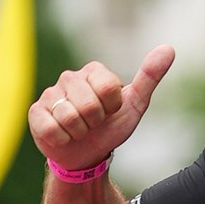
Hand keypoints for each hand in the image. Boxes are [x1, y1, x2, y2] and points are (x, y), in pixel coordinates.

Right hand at [31, 48, 174, 177]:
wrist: (86, 154)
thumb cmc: (111, 127)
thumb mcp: (135, 105)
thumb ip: (150, 76)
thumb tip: (168, 48)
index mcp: (94, 71)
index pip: (109, 89)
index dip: (112, 108)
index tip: (110, 111)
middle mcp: (70, 78)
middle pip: (89, 105)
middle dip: (96, 122)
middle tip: (94, 123)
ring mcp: (50, 94)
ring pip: (70, 118)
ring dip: (80, 132)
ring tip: (79, 130)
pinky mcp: (36, 112)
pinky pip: (51, 128)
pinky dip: (62, 139)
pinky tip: (63, 135)